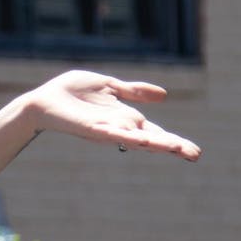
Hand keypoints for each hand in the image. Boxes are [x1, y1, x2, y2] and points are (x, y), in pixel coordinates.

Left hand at [22, 70, 200, 160]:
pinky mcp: (91, 129)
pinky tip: (140, 140)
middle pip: (152, 139)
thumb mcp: (110, 85)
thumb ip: (134, 91)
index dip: (174, 141)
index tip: (195, 152)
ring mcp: (106, 129)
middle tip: (195, 155)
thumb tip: (164, 95)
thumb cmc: (72, 92)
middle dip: (172, 146)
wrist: (45, 99)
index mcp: (125, 117)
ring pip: (136, 139)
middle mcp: (119, 127)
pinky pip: (111, 134)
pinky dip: (126, 137)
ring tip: (177, 149)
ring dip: (156, 144)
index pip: (155, 132)